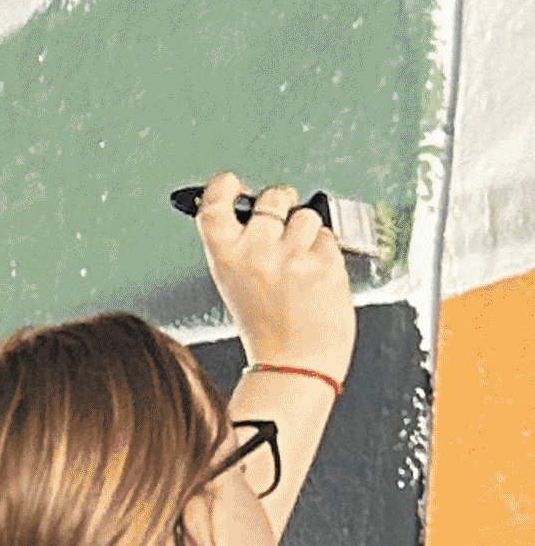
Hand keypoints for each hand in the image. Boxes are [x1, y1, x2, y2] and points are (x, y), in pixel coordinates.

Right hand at [196, 172, 355, 388]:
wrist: (296, 364)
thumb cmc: (268, 331)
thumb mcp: (237, 286)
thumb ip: (243, 248)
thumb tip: (254, 212)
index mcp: (226, 258)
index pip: (216, 203)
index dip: (225, 185)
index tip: (232, 182)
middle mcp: (257, 251)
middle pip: (273, 196)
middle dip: (282, 201)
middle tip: (284, 223)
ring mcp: (293, 254)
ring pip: (307, 215)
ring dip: (308, 232)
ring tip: (302, 262)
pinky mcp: (325, 261)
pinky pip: (329, 239)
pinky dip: (327, 254)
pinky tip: (317, 277)